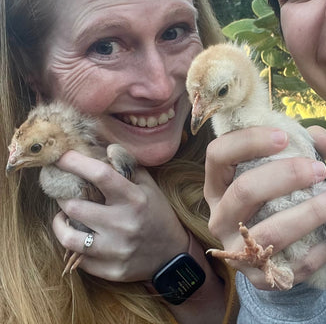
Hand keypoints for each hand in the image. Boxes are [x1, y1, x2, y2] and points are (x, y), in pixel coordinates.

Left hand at [52, 150, 188, 281]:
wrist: (172, 253)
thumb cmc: (156, 212)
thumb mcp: (148, 186)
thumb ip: (127, 166)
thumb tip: (107, 147)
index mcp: (135, 198)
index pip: (100, 175)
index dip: (76, 163)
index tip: (61, 156)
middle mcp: (124, 224)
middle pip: (75, 206)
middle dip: (62, 195)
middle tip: (61, 190)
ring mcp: (116, 250)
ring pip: (68, 236)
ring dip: (60, 222)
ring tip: (63, 215)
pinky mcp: (111, 270)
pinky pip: (79, 257)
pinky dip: (75, 244)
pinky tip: (79, 236)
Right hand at [204, 126, 325, 289]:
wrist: (275, 246)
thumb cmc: (277, 193)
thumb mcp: (285, 163)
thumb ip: (308, 146)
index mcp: (218, 183)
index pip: (218, 154)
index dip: (249, 142)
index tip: (284, 137)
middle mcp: (219, 215)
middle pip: (244, 191)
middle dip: (286, 176)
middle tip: (318, 168)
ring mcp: (235, 249)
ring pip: (269, 231)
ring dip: (309, 213)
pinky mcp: (256, 277)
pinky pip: (288, 267)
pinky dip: (315, 253)